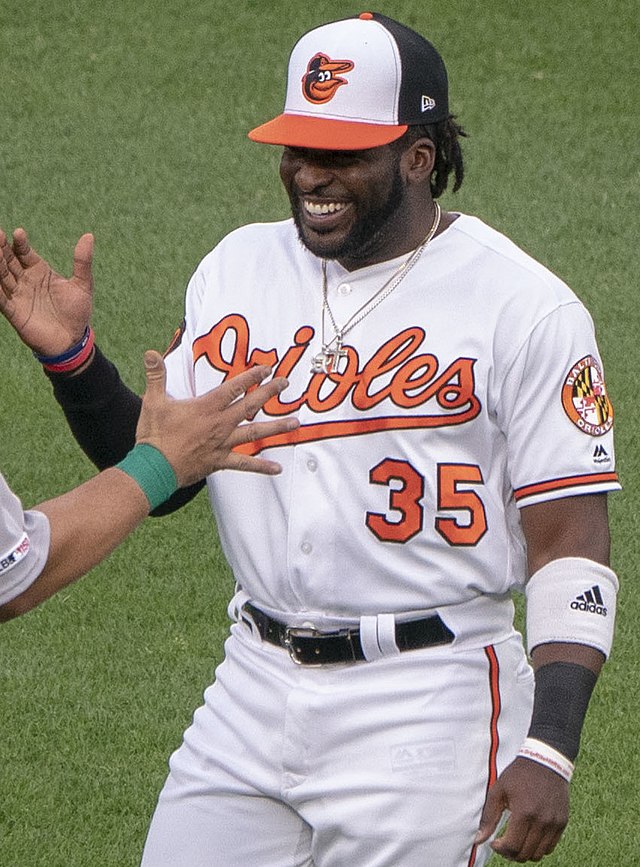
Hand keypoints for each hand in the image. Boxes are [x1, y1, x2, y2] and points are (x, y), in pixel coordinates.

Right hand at [0, 227, 93, 354]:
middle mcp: (25, 281)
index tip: (18, 233)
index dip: (20, 243)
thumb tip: (89, 235)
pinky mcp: (14, 312)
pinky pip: (1, 300)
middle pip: (9, 261)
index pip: (24, 252)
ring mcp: (18, 295)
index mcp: (39, 271)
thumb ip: (82, 262)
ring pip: (2, 277)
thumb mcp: (83, 285)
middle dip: (2, 249)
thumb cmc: (77, 312)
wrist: (73, 340)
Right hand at [137, 351, 298, 484]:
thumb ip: (156, 376)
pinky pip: (245, 464)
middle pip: (250, 405)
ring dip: (277, 427)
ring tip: (296, 423)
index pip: (233, 387)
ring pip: (255, 433)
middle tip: (285, 383)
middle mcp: (219, 424)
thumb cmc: (154, 436)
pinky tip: (277, 469)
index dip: (251, 376)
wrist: (154, 468)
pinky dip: (261, 467)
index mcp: (206, 408)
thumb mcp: (153, 402)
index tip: (266, 368)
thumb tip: (150, 353)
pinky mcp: (220, 461)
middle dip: (269, 392)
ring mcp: (223, 443)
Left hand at [475, 757, 568, 861]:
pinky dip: (539, 847)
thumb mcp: (499, 790)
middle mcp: (542, 821)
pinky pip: (550, 847)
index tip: (495, 842)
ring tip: (516, 840)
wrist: (546, 761)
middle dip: (511, 853)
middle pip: (525, 854)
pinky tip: (529, 835)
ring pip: (539, 854)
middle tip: (504, 843)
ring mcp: (554, 823)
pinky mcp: (562, 823)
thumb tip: (478, 839)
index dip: (500, 850)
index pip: (512, 847)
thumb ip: (489, 817)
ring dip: (525, 852)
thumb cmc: (519, 774)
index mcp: (524, 813)